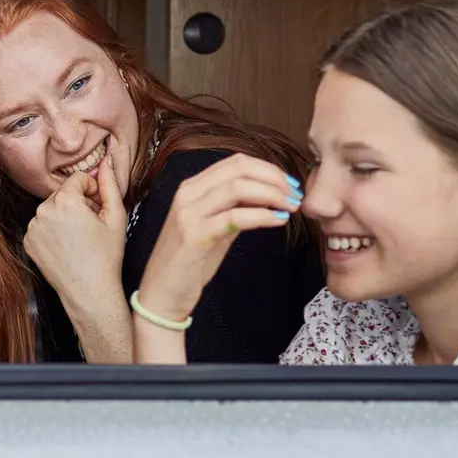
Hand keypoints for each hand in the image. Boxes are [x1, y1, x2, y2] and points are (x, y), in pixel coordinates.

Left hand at [24, 141, 128, 301]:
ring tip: (80, 237)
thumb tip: (107, 161)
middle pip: (63, 193)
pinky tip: (67, 245)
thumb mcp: (115, 216)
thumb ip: (110, 184)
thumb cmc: (105, 257)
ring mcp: (32, 227)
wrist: (89, 291)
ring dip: (65, 216)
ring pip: (52, 209)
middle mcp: (43, 211)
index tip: (98, 208)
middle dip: (78, 203)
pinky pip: (41, 225)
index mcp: (64, 201)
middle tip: (92, 225)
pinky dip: (53, 230)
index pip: (78, 179)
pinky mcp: (28, 241)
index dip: (92, 191)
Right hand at [134, 153, 299, 322]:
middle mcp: (188, 194)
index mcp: (192, 187)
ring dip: (272, 194)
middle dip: (274, 179)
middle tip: (295, 195)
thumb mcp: (215, 228)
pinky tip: (278, 221)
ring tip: (290, 207)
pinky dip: (262, 215)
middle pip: (239, 169)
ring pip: (237, 187)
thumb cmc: (188, 262)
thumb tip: (267, 196)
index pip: (236, 162)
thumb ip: (235, 209)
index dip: (269, 169)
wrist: (161, 294)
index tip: (290, 185)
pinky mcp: (194, 236)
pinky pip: (234, 217)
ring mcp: (188, 213)